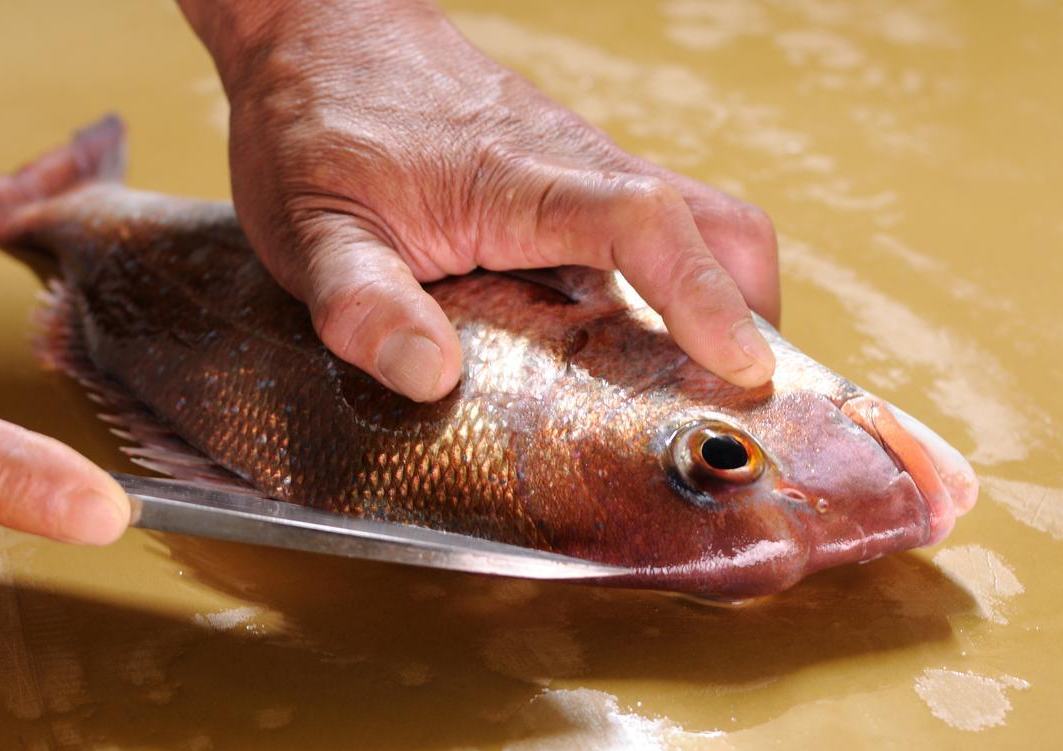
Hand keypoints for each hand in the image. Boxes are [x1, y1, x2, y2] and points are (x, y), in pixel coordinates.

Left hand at [179, 0, 779, 400]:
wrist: (320, 31)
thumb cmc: (316, 122)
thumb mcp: (312, 230)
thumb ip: (361, 304)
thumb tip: (429, 376)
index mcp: (519, 180)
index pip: (647, 224)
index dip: (706, 298)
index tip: (744, 370)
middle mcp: (574, 166)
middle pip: (716, 225)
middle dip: (750, 313)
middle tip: (736, 402)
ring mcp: (580, 169)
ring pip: (694, 225)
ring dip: (716, 302)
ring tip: (695, 389)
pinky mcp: (570, 179)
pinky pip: (651, 228)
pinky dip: (672, 285)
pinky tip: (628, 343)